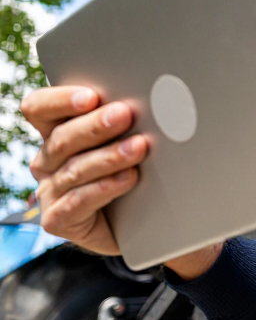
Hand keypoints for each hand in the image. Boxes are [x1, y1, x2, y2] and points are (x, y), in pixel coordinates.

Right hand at [22, 86, 220, 279]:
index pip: (40, 108)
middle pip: (61, 138)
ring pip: (75, 169)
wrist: (144, 224)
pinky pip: (78, 201)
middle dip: (95, 125)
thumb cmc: (137, 175)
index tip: (92, 96)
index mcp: (56, 133)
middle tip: (125, 115)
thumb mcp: (129, 141)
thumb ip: (125, 122)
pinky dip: (106, 187)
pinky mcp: (58, 219)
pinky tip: (129, 177)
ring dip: (109, 156)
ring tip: (139, 147)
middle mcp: (47, 161)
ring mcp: (49, 192)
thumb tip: (150, 99)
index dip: (60, 100)